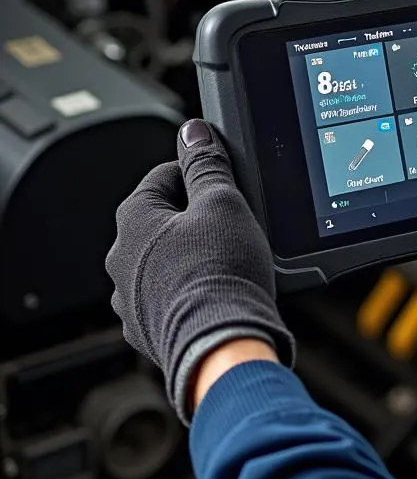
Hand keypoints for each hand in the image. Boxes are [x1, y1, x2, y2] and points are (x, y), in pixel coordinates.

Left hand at [106, 119, 294, 423]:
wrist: (223, 346)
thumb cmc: (221, 275)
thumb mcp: (224, 202)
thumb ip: (207, 164)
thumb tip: (193, 133)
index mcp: (134, 220)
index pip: (163, 176)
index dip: (198, 172)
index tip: (221, 178)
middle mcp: (121, 261)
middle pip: (162, 221)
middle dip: (196, 219)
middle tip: (234, 222)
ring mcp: (132, 300)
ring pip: (164, 263)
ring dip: (192, 258)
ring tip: (229, 262)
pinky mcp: (151, 332)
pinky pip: (171, 299)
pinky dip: (193, 292)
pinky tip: (220, 294)